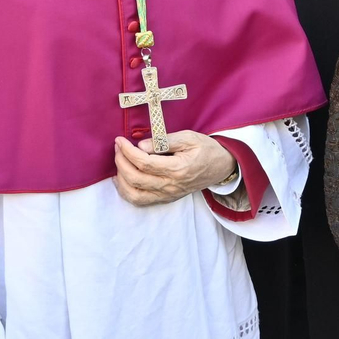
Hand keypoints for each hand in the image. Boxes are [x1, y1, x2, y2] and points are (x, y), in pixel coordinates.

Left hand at [112, 131, 236, 206]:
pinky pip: (140, 201)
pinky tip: (122, 179)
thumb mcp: (189, 137)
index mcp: (178, 169)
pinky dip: (127, 192)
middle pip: (135, 178)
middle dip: (121, 161)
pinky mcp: (166, 199)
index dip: (127, 151)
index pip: (144, 163)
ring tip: (119, 162)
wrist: (221, 167)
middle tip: (118, 147)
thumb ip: (164, 141)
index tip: (119, 140)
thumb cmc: (206, 149)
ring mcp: (168, 195)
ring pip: (134, 194)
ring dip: (121, 178)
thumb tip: (141, 146)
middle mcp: (171, 185)